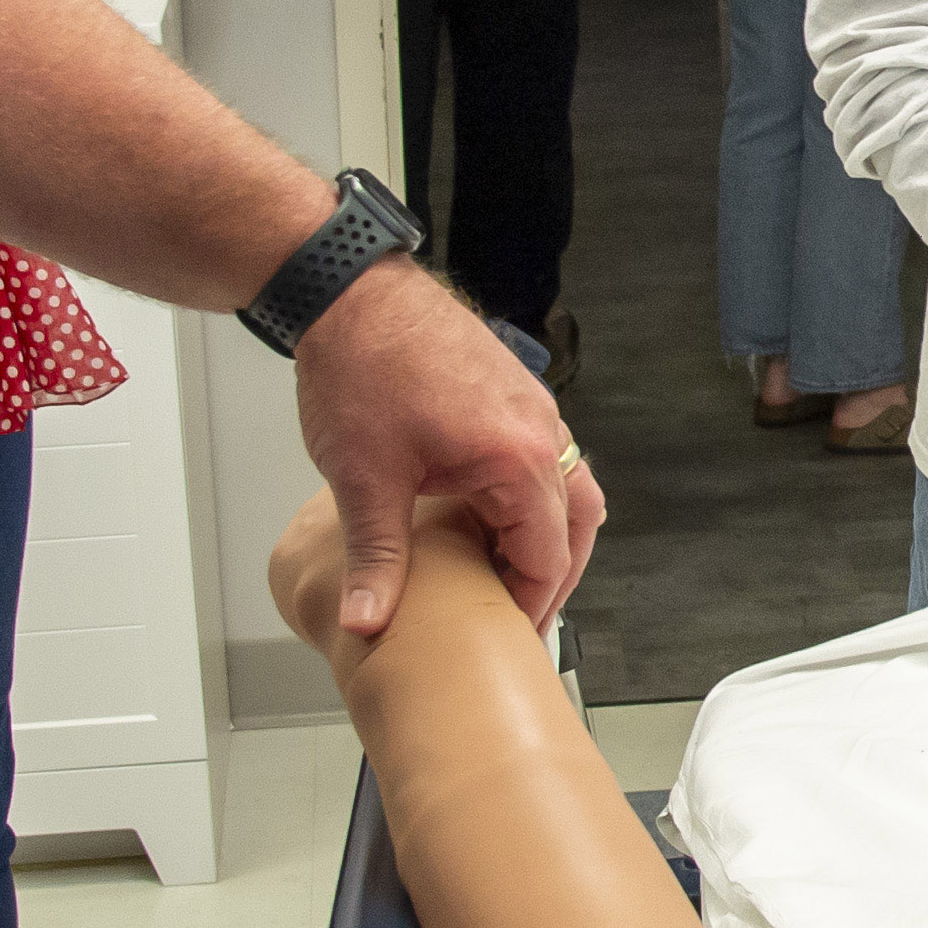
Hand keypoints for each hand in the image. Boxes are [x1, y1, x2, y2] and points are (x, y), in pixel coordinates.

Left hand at [294, 256, 599, 633]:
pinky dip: (530, 502)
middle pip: (576, 527)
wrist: (350, 293)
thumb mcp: (362, 478)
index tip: (502, 634)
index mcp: (516, 456)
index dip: (528, 604)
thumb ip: (376, 558)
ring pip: (568, 492)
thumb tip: (369, 621)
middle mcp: (540, 431)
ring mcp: (533, 409)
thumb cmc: (362, 366)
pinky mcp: (514, 397)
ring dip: (547, 538)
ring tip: (509, 576)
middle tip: (518, 619)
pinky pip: (546, 462)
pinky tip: (489, 522)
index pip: (547, 555)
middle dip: (551, 578)